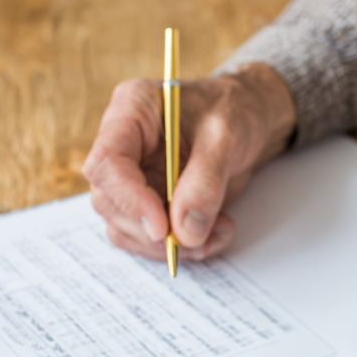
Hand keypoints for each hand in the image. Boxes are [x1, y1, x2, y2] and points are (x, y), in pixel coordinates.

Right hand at [82, 63, 295, 260]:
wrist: (248, 118)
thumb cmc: (234, 112)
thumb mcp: (227, 137)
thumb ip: (206, 181)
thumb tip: (185, 231)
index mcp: (132, 110)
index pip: (107, 163)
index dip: (130, 199)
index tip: (162, 227)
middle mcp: (122, 145)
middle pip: (109, 201)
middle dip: (151, 231)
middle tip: (196, 238)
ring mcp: (131, 176)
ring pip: (124, 227)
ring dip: (169, 245)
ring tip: (216, 232)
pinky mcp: (147, 201)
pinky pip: (149, 238)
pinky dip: (182, 246)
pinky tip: (215, 233)